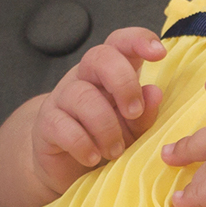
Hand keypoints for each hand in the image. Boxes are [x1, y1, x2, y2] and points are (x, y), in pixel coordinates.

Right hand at [30, 27, 165, 195]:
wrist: (66, 166)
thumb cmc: (105, 139)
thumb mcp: (133, 129)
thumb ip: (145, 113)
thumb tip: (154, 92)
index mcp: (110, 72)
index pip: (120, 42)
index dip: (139, 40)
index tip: (159, 54)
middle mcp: (84, 77)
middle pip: (99, 56)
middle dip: (123, 83)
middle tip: (134, 113)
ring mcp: (62, 97)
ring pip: (82, 96)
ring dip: (106, 127)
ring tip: (115, 151)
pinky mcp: (46, 123)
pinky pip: (63, 126)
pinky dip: (83, 144)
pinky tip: (93, 158)